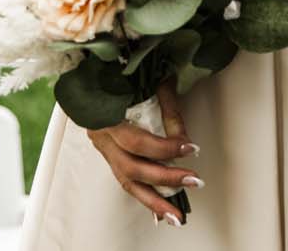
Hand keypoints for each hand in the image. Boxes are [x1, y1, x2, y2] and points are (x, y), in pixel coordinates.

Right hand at [85, 81, 200, 225]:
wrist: (95, 70)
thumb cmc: (124, 72)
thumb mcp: (148, 81)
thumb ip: (167, 108)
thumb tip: (185, 140)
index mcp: (105, 114)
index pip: (137, 141)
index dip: (165, 148)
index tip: (190, 148)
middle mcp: (101, 135)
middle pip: (132, 167)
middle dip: (165, 178)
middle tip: (193, 181)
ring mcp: (103, 147)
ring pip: (127, 182)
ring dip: (154, 202)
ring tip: (176, 217)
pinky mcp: (109, 155)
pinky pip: (127, 181)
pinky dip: (147, 196)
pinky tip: (162, 212)